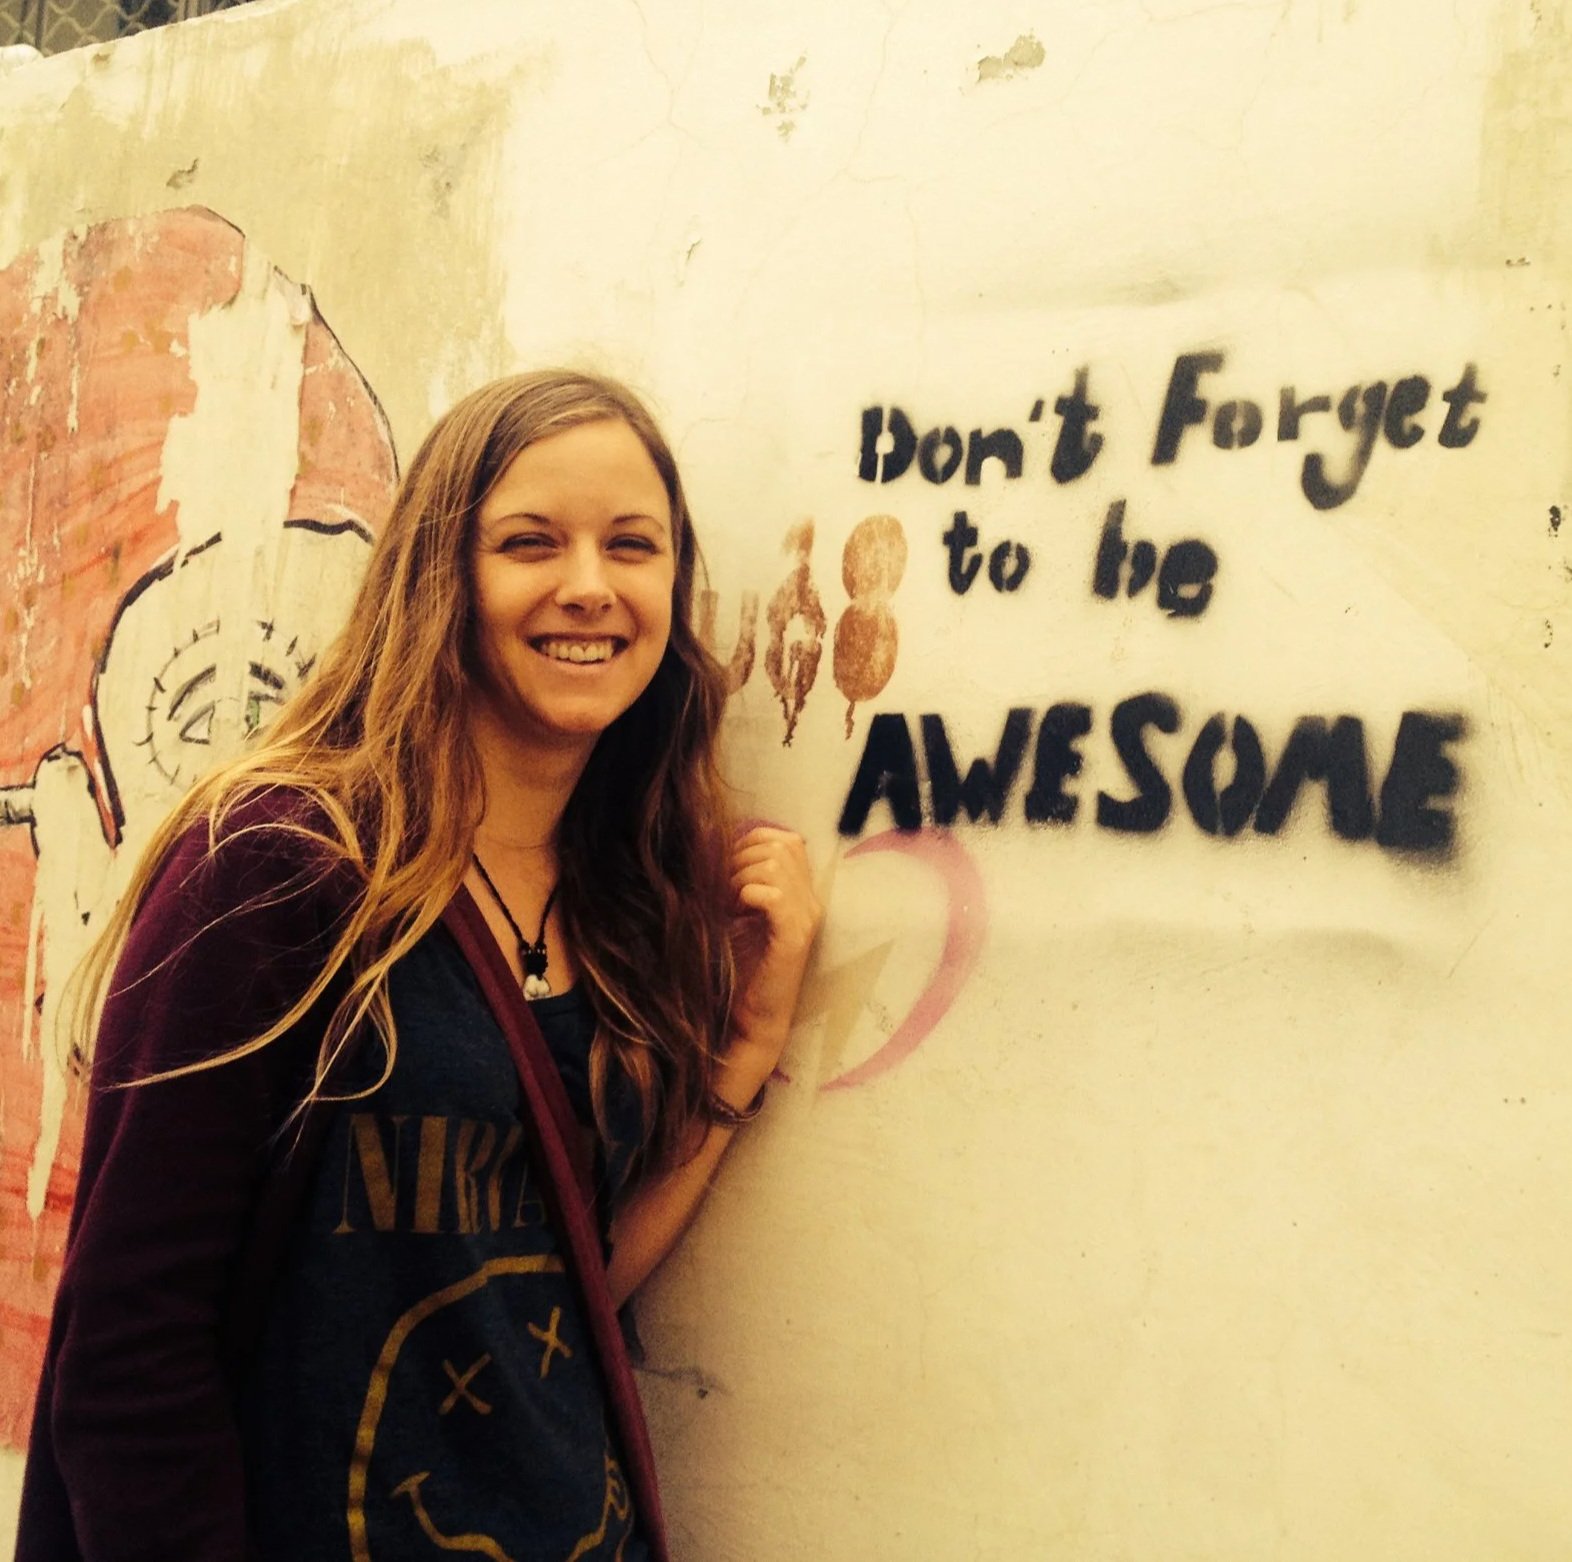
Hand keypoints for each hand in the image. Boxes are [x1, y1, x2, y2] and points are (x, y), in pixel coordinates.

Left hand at [724, 825, 822, 1081]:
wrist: (752, 1016)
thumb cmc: (742, 965)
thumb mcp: (740, 912)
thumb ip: (741, 879)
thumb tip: (716, 846)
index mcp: (802, 892)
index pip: (786, 839)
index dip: (751, 843)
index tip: (728, 872)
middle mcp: (810, 901)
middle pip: (781, 846)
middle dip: (742, 860)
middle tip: (724, 893)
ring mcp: (806, 919)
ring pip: (776, 865)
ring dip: (741, 878)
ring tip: (729, 905)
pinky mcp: (795, 939)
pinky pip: (775, 895)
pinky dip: (748, 895)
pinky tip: (738, 914)